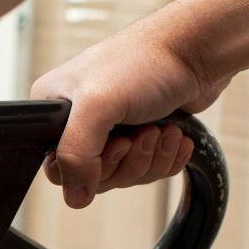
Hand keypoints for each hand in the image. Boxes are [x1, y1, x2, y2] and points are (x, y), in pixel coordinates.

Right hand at [29, 21, 228, 208]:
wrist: (195, 50)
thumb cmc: (144, 62)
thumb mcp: (98, 105)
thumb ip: (76, 153)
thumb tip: (74, 198)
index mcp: (54, 107)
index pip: (59, 167)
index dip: (92, 167)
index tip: (118, 144)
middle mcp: (79, 119)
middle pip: (95, 176)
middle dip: (130, 161)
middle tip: (145, 133)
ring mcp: (112, 128)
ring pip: (125, 175)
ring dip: (152, 158)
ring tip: (163, 130)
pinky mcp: (142, 134)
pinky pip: (148, 169)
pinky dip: (166, 157)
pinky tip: (175, 135)